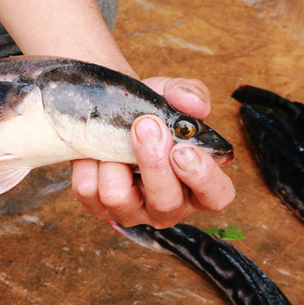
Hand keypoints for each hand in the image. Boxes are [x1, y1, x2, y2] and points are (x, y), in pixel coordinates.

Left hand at [72, 77, 234, 228]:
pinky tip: (93, 148)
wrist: (109, 114)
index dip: (203, 177)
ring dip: (114, 160)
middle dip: (154, 162)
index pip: (216, 196)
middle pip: (165, 202)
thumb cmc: (147, 114)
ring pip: (119, 199)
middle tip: (145, 126)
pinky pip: (88, 191)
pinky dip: (87, 164)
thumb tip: (193, 104)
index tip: (183, 149)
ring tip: (115, 136)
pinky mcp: (97, 208)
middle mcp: (166, 206)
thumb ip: (188, 93)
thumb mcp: (169, 96)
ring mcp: (131, 211)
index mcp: (196, 185)